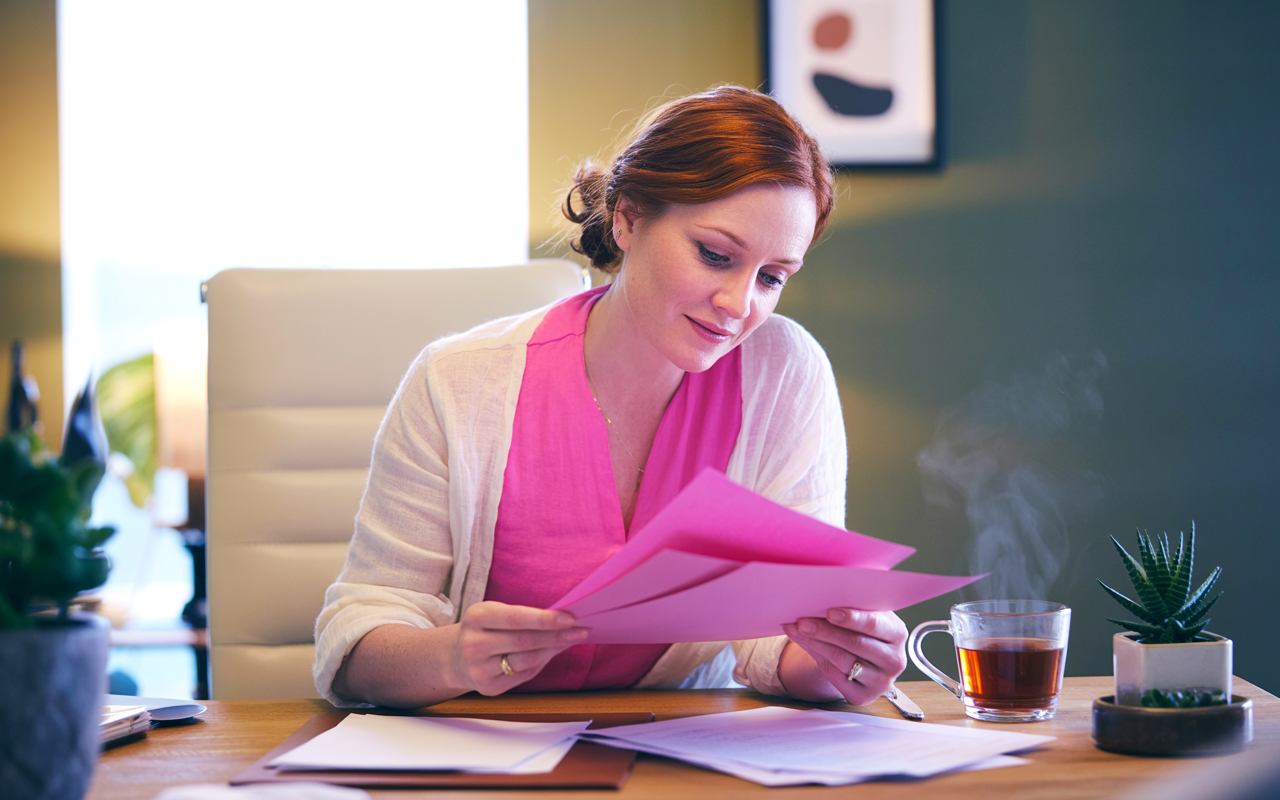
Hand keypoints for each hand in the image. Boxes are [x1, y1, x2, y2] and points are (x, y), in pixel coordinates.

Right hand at [451, 601, 587, 695]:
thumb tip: (564, 620)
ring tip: (571, 639)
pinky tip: (551, 653)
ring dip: (553, 650)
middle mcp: (474, 644)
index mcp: (476, 617)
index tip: (570, 618)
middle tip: (580, 630)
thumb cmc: (485, 629)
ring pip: (527, 660)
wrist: (455, 657)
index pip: (516, 618)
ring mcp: (479, 669)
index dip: (544, 619)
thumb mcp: (496, 614)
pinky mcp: (488, 688)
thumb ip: (525, 617)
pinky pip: (524, 675)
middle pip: (525, 641)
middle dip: (557, 636)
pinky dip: (541, 663)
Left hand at [781, 608, 907, 704]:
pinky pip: (836, 676)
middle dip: (825, 631)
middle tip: (802, 621)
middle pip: (855, 643)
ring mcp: (881, 682)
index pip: (874, 624)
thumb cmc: (861, 631)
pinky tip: (804, 643)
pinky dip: (816, 657)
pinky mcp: (863, 696)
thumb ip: (845, 611)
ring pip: (842, 660)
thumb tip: (812, 602)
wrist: (863, 660)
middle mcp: (894, 660)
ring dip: (816, 643)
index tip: (829, 612)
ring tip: (796, 629)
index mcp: (897, 633)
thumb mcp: (862, 618)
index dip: (851, 618)